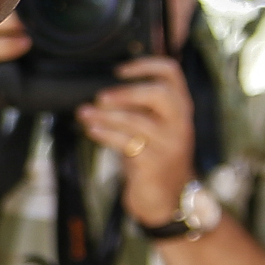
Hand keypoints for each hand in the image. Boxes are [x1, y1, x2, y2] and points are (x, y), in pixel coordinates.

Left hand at [79, 55, 195, 225]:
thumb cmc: (153, 158)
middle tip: (101, 96)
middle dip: (126, 92)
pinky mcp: (154, 164)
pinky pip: (126, 143)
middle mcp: (180, 124)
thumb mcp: (152, 128)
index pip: (172, 73)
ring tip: (84, 113)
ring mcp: (169, 145)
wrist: (166, 199)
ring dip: (105, 115)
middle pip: (160, 94)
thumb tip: (101, 92)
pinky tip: (92, 129)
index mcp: (180, 108)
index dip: (146, 65)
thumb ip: (138, 108)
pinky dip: (105, 134)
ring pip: (137, 121)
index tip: (120, 69)